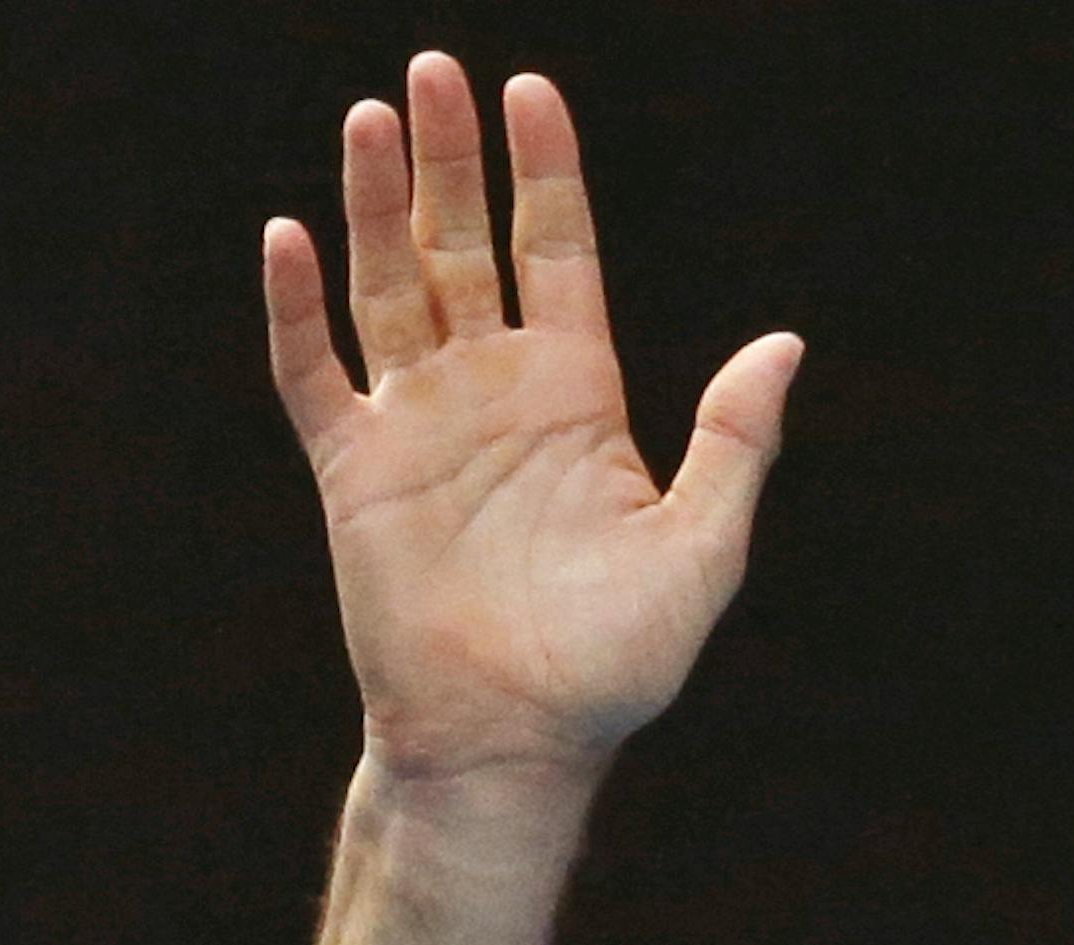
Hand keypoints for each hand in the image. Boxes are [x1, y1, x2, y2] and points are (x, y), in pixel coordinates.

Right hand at [264, 57, 802, 784]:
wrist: (513, 744)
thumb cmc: (610, 667)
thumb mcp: (699, 552)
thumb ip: (735, 444)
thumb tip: (784, 343)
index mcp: (575, 396)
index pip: (556, 250)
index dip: (544, 171)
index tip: (530, 91)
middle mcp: (491, 394)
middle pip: (463, 245)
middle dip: (449, 160)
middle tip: (435, 71)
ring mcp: (419, 427)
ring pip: (389, 287)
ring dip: (377, 205)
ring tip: (373, 117)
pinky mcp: (355, 474)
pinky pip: (315, 375)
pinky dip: (297, 309)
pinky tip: (290, 236)